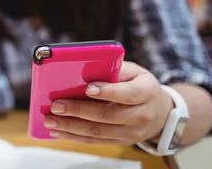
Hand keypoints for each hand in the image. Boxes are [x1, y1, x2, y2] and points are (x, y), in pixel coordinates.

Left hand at [43, 62, 173, 144]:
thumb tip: (84, 69)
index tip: (87, 88)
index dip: (107, 91)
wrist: (161, 113)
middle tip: (56, 106)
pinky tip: (58, 131)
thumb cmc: (141, 85)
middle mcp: (141, 115)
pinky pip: (95, 141)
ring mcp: (131, 133)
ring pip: (98, 131)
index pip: (127, 93)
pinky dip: (74, 137)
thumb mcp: (134, 71)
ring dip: (71, 127)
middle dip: (78, 110)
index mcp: (146, 92)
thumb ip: (113, 69)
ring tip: (50, 120)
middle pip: (107, 115)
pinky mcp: (120, 142)